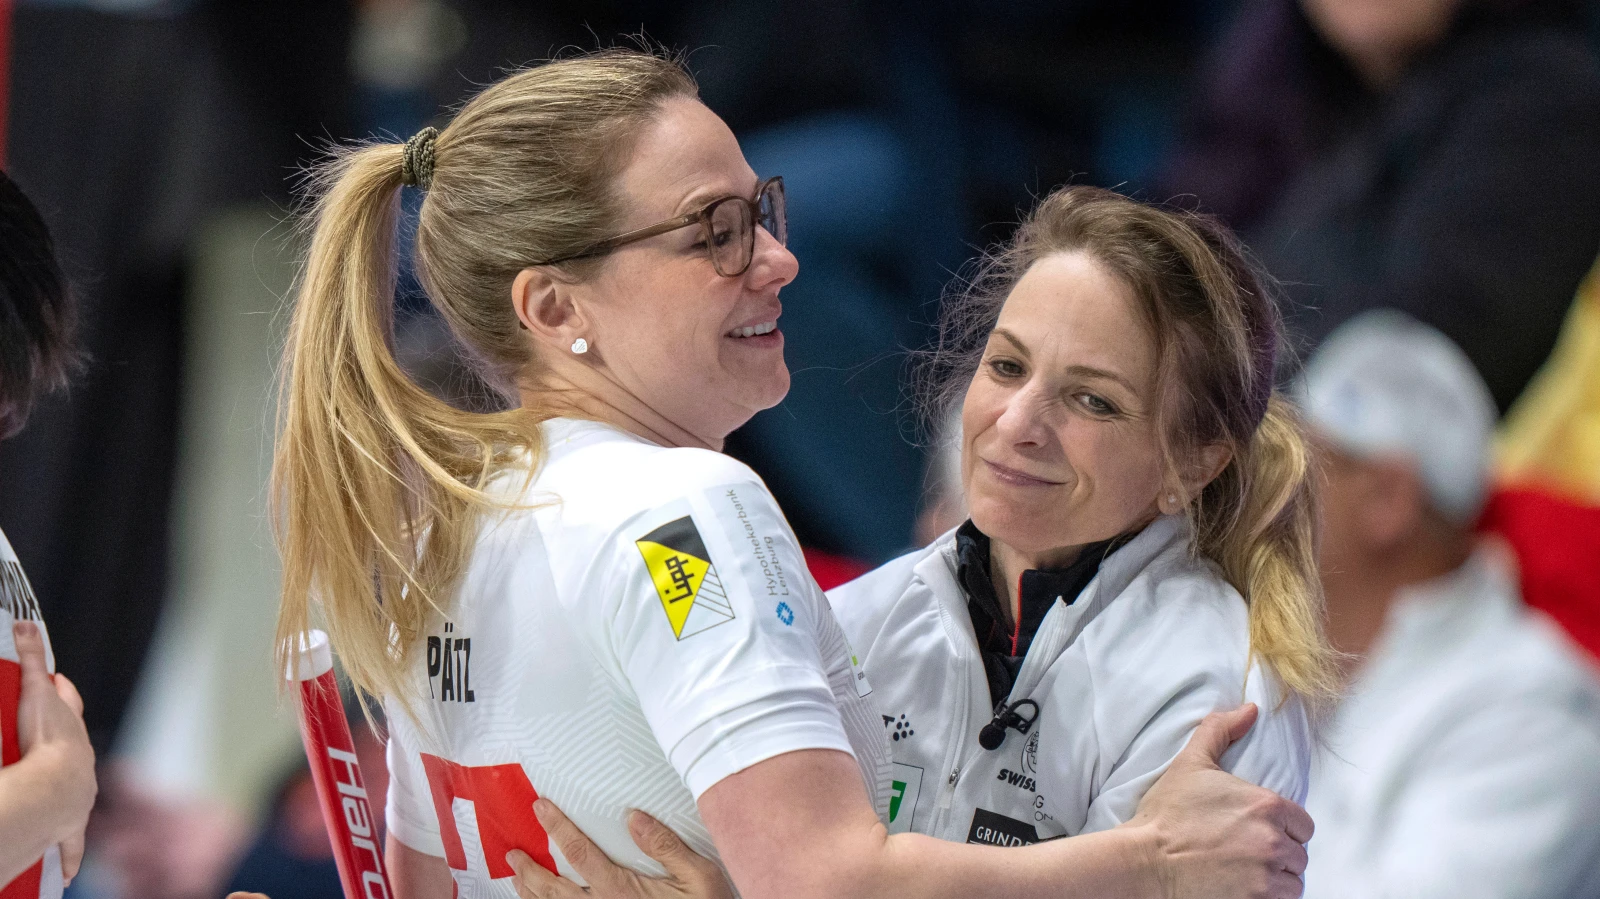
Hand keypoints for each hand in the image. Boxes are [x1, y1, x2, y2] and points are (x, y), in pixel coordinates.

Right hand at [13, 620, 95, 883]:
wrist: (54, 792)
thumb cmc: (44, 747)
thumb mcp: (36, 696)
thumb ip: (32, 660)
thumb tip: (25, 624)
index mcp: (69, 732)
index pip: (63, 700)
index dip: (55, 687)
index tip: (49, 676)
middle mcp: (80, 763)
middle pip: (71, 739)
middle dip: (60, 728)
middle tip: (48, 718)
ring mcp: (77, 796)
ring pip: (74, 783)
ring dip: (65, 780)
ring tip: (53, 782)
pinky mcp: (68, 828)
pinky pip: (68, 845)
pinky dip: (67, 857)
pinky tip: (64, 875)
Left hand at [506, 800, 732, 898]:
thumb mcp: (699, 876)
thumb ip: (666, 846)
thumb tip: (633, 817)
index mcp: (622, 890)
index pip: (580, 853)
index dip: (557, 827)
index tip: (540, 806)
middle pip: (553, 889)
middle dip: (530, 869)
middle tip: (512, 852)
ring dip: (531, 894)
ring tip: (516, 879)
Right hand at [1125, 704, 1311, 898]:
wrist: (1144, 861)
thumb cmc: (1166, 815)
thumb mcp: (1190, 764)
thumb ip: (1221, 731)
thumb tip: (1249, 710)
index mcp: (1266, 806)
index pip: (1303, 824)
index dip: (1285, 827)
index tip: (1261, 830)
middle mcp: (1273, 842)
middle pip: (1299, 854)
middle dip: (1280, 853)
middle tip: (1249, 852)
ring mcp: (1266, 877)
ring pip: (1293, 882)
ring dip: (1277, 879)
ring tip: (1249, 873)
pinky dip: (1268, 897)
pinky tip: (1245, 888)